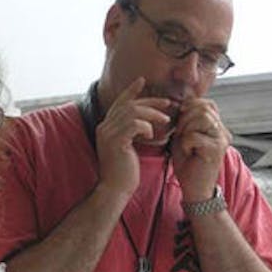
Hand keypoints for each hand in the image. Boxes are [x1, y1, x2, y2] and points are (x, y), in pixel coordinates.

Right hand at [96, 77, 171, 199]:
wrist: (115, 190)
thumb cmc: (124, 173)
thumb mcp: (126, 148)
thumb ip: (130, 133)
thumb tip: (144, 123)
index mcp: (105, 127)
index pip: (119, 103)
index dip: (131, 91)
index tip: (143, 81)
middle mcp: (103, 127)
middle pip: (128, 105)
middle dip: (150, 102)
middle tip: (168, 104)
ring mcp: (107, 134)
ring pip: (132, 112)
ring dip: (152, 114)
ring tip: (166, 121)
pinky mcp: (116, 142)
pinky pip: (134, 124)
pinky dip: (146, 127)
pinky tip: (152, 135)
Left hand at [171, 98, 231, 201]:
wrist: (195, 189)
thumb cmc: (189, 166)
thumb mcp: (184, 138)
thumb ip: (186, 122)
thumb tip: (182, 104)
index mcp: (217, 127)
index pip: (208, 104)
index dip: (191, 107)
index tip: (180, 120)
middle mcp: (223, 131)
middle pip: (204, 108)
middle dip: (185, 118)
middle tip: (180, 134)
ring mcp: (221, 140)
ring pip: (202, 118)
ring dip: (186, 129)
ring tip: (185, 143)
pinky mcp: (216, 150)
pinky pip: (195, 135)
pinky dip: (186, 143)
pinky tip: (189, 153)